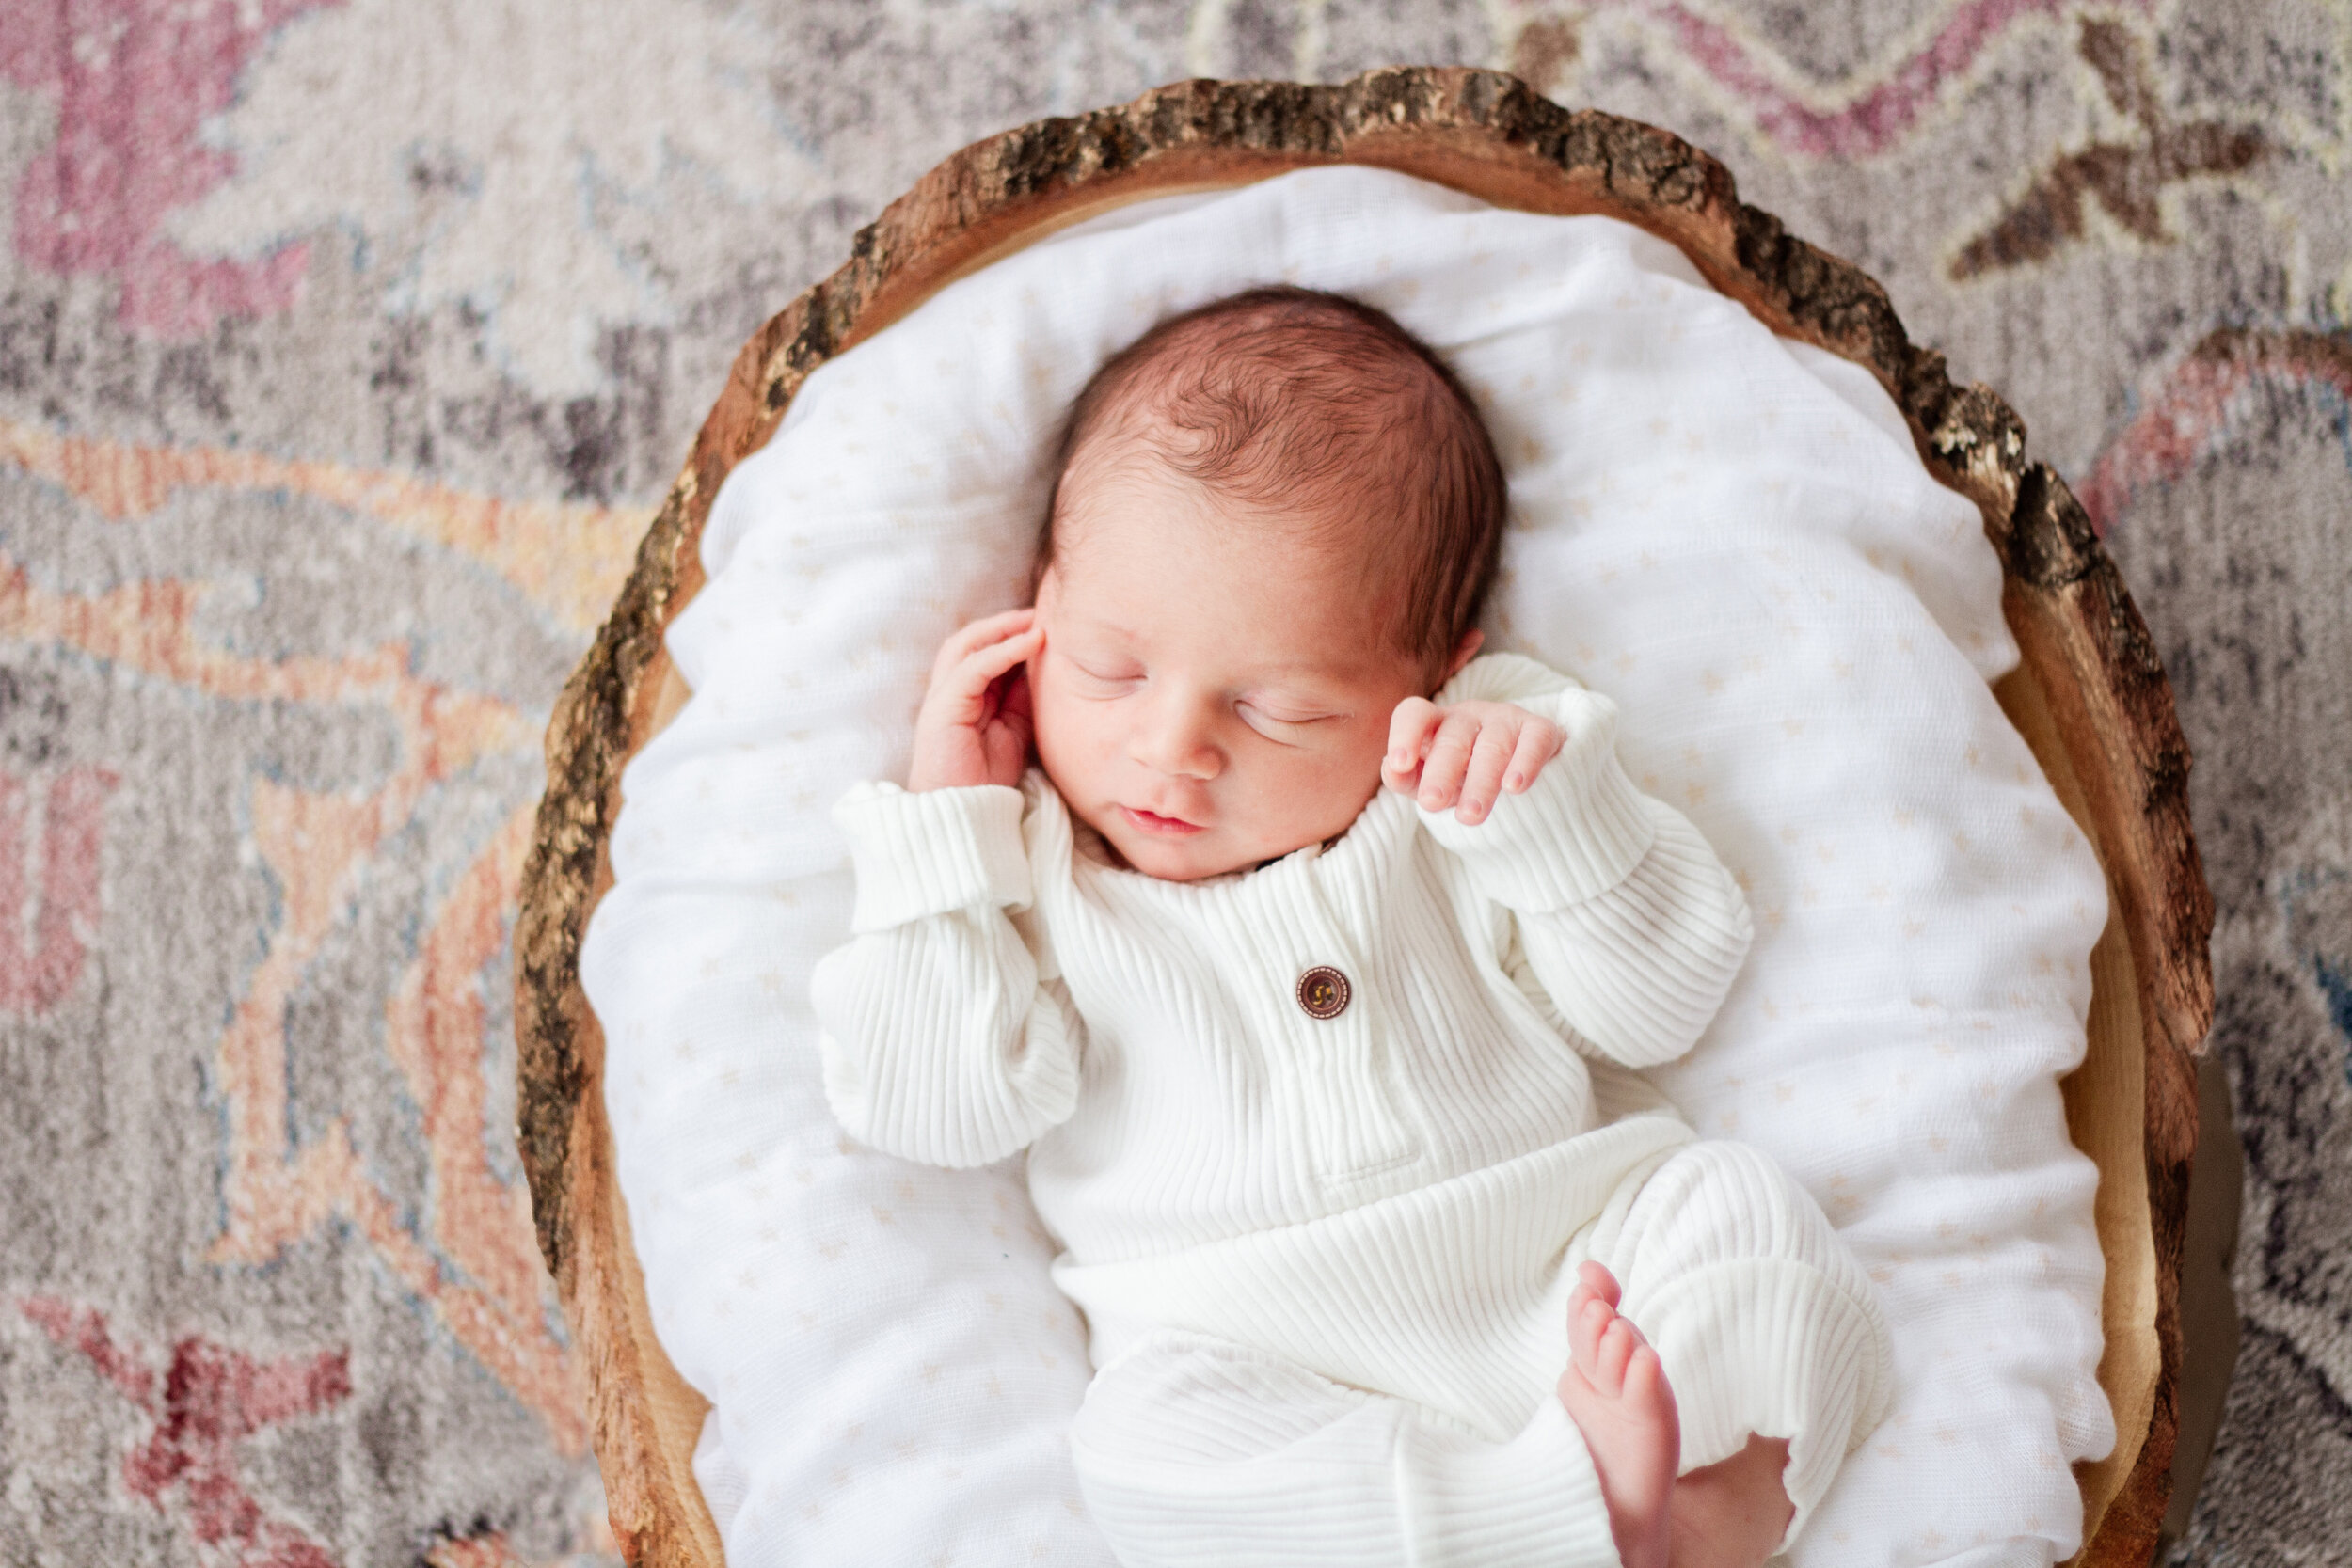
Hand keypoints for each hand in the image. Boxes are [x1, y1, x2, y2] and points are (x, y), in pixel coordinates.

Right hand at [908, 609, 1042, 791]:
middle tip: (1039, 614)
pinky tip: (1029, 641)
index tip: (1045, 627)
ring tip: (1034, 621)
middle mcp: (948, 693)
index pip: (982, 653)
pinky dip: (1002, 651)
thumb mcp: (1014, 732)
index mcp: (963, 698)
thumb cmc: (986, 781)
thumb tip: (1040, 668)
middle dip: (1003, 624)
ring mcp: (942, 699)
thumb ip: (1021, 700)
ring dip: (1001, 629)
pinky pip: (973, 668)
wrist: (963, 817)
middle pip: (970, 641)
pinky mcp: (943, 709)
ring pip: (966, 646)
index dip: (1010, 636)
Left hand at [1383, 697, 1563, 824]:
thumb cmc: (1459, 776)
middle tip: (1432, 803)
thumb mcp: (1426, 783)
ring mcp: (1504, 720)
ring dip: (1481, 781)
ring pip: (1492, 746)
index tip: (1400, 764)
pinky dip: (1525, 762)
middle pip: (1452, 739)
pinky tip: (1514, 787)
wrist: (1515, 775)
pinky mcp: (1539, 730)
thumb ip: (1405, 779)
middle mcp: (1467, 717)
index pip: (1415, 714)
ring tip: (1470, 815)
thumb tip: (1392, 769)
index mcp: (1434, 725)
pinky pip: (1535, 740)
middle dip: (1442, 771)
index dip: (1405, 734)